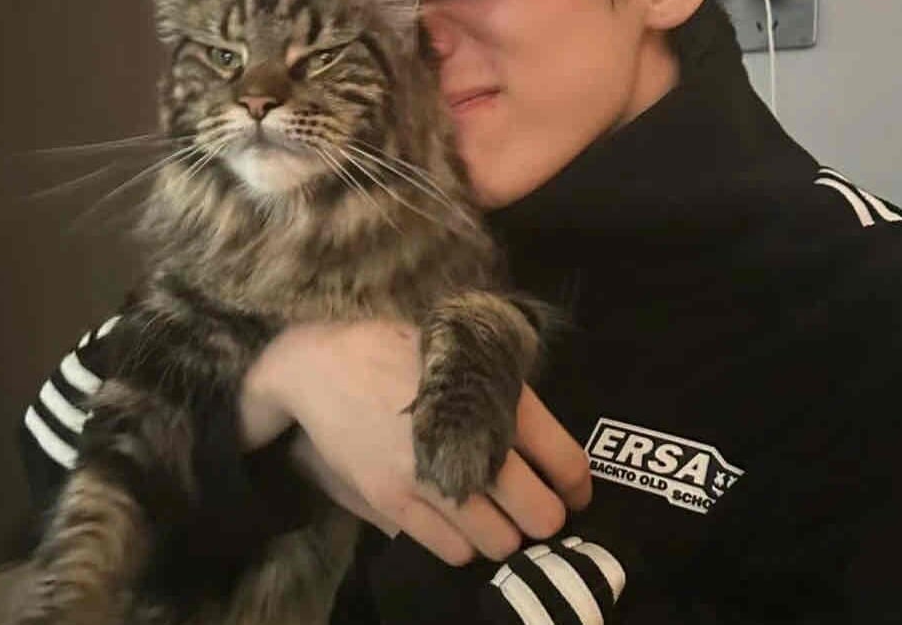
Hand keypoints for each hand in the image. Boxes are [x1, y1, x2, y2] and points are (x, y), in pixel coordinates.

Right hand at [242, 319, 592, 564]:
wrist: (322, 366)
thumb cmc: (399, 352)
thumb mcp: (464, 352)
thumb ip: (507, 394)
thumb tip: (548, 451)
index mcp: (497, 394)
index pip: (566, 461)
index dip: (578, 488)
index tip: (574, 495)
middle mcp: (470, 438)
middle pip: (540, 513)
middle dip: (544, 517)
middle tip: (533, 510)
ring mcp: (430, 474)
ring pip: (499, 541)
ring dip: (504, 535)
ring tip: (494, 519)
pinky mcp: (394, 500)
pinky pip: (453, 550)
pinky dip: (464, 545)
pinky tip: (457, 524)